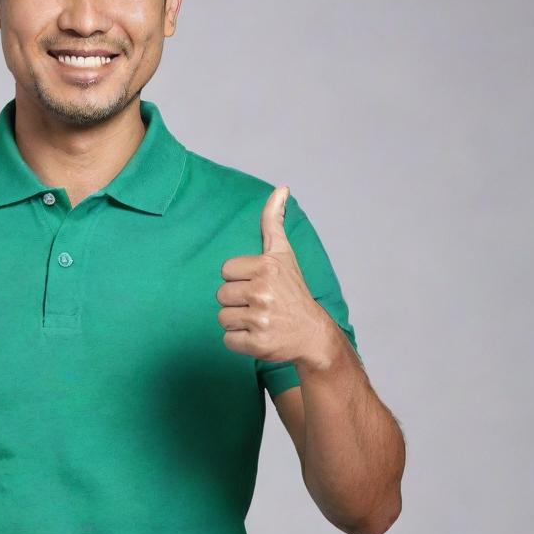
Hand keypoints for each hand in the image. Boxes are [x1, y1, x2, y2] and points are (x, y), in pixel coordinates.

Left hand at [216, 185, 330, 366]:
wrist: (313, 333)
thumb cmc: (293, 291)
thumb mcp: (284, 254)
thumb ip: (274, 221)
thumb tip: (281, 188)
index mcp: (267, 267)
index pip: (226, 271)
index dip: (239, 279)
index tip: (258, 284)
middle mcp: (264, 292)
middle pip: (221, 295)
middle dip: (237, 301)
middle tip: (260, 304)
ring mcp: (261, 319)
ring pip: (222, 318)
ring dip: (237, 322)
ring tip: (259, 319)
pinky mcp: (257, 344)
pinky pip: (228, 340)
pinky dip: (239, 342)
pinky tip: (258, 335)